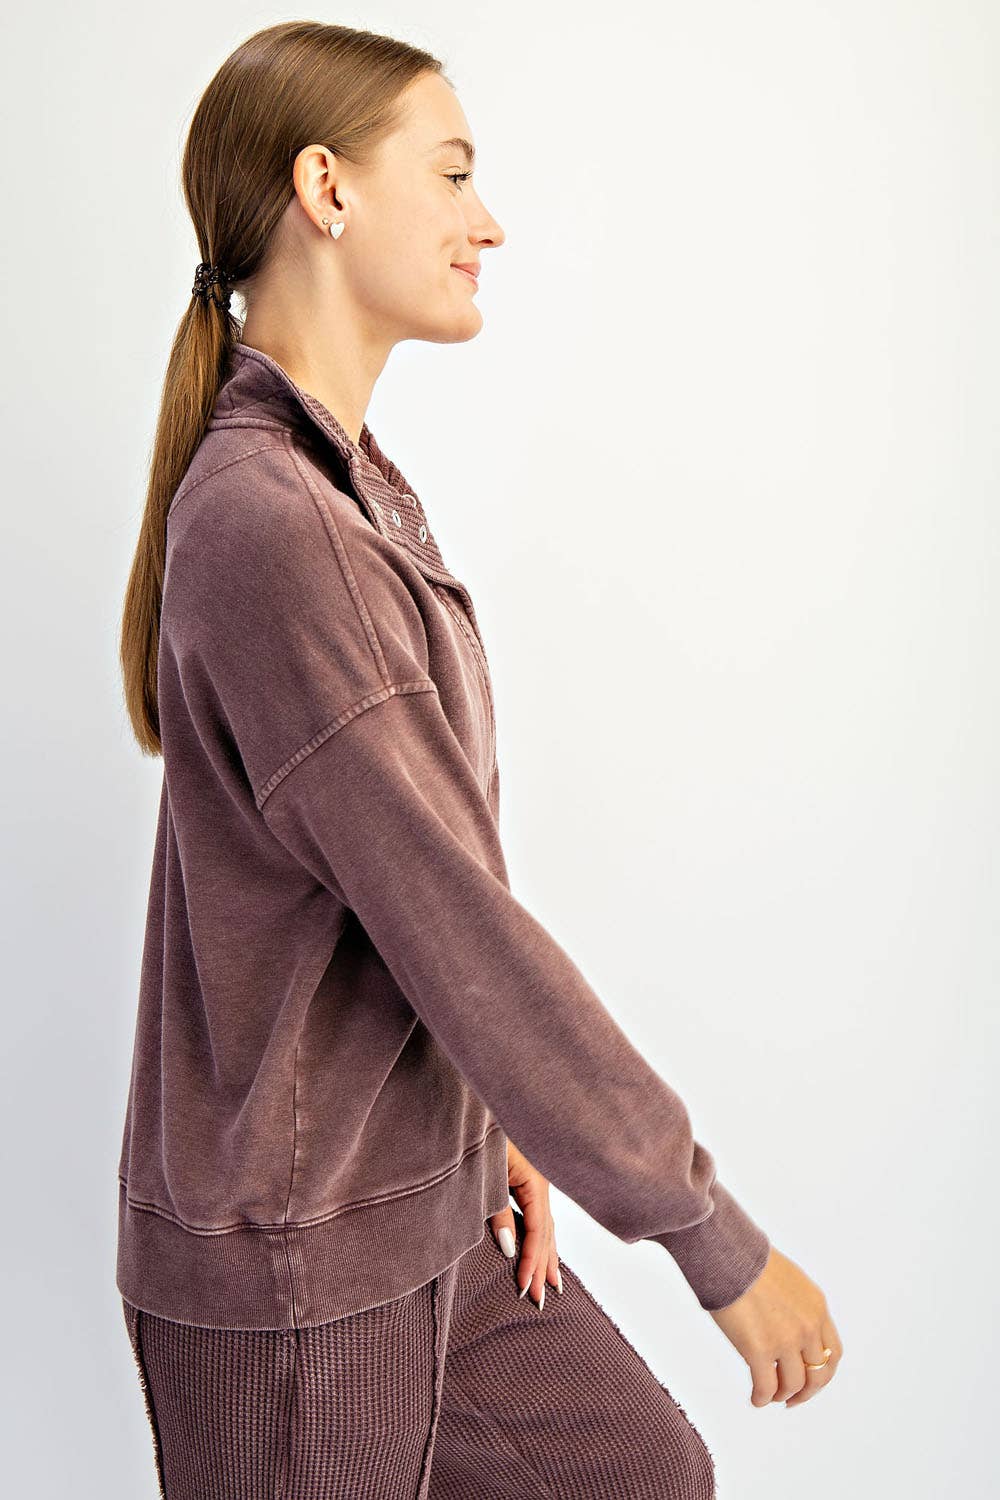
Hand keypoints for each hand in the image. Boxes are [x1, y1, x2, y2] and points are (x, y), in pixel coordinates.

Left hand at [487, 1138, 562, 1308]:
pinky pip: (540, 1215)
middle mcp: (541, 1182)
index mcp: (535, 1181)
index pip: (538, 1230)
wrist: (475, 1108)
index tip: (524, 1286)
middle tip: (541, 1300)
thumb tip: (511, 1250)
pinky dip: (543, 1237)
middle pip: (547, 1231)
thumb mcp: (488, 1174)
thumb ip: (499, 1212)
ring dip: (548, 1255)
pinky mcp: (528, 1179)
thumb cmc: (480, 1135)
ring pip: (547, 1224)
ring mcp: (537, 1180)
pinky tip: (545, 1249)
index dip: (531, 1260)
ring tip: (554, 1284)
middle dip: (544, 1266)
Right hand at [707, 1245, 843, 1407]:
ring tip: (770, 1396)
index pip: (832, 1352)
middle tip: (792, 1398)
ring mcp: (785, 1340)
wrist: (726, 1255)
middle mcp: (807, 1327)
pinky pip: (767, 1386)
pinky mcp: (759, 1350)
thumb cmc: (748, 1261)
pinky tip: (756, 1398)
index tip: (810, 1381)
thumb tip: (787, 1326)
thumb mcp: (789, 1280)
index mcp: (817, 1308)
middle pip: (818, 1374)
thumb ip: (797, 1306)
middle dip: (806, 1392)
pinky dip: (762, 1398)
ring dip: (782, 1394)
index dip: (822, 1373)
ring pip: (793, 1384)